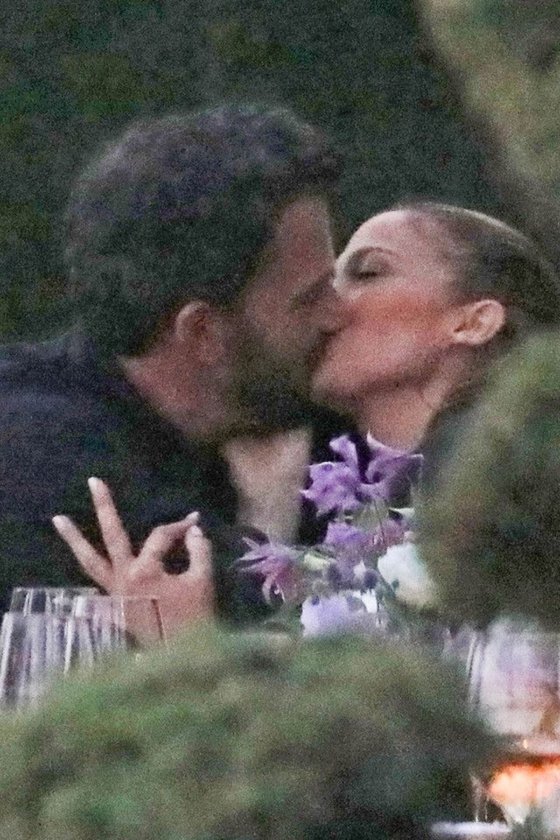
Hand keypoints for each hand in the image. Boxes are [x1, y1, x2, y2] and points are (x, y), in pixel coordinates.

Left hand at [52, 477, 213, 637]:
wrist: (180, 659)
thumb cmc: (194, 619)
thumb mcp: (202, 581)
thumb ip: (199, 551)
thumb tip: (194, 531)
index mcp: (145, 570)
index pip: (161, 536)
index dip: (180, 526)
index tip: (195, 521)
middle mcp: (123, 577)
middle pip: (111, 535)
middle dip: (104, 507)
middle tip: (93, 481)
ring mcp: (114, 593)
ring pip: (90, 561)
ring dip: (74, 539)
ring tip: (57, 518)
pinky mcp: (114, 607)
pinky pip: (96, 582)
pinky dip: (88, 568)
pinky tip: (82, 557)